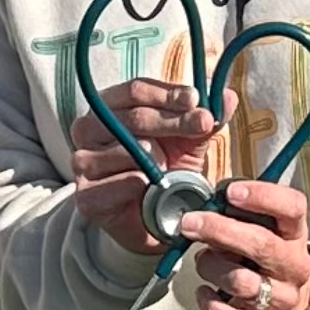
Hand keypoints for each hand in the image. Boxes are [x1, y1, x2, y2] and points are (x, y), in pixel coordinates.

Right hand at [68, 78, 228, 253]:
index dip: (168, 93)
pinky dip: (148, 184)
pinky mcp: (87, 196)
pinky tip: (154, 189)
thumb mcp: (187, 140)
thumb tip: (227, 96)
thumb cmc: (165, 171)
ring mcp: (82, 163)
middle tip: (204, 123)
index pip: (135, 91)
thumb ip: (203, 118)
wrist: (154, 219)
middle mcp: (86, 129)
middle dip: (175, 121)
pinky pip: (126, 181)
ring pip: (130, 149)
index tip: (195, 100)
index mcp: (107, 107)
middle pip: (134, 116)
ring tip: (168, 169)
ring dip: (160, 159)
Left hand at [182, 178, 309, 309]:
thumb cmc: (269, 259)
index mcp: (294, 234)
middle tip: (191, 224)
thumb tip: (208, 203)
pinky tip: (204, 293)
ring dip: (212, 267)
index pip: (291, 208)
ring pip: (242, 282)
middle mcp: (294, 266)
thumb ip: (241, 214)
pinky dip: (213, 307)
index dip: (262, 196)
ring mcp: (283, 298)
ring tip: (203, 260)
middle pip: (262, 245)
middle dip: (220, 231)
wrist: (296, 305)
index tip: (231, 192)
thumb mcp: (266, 229)